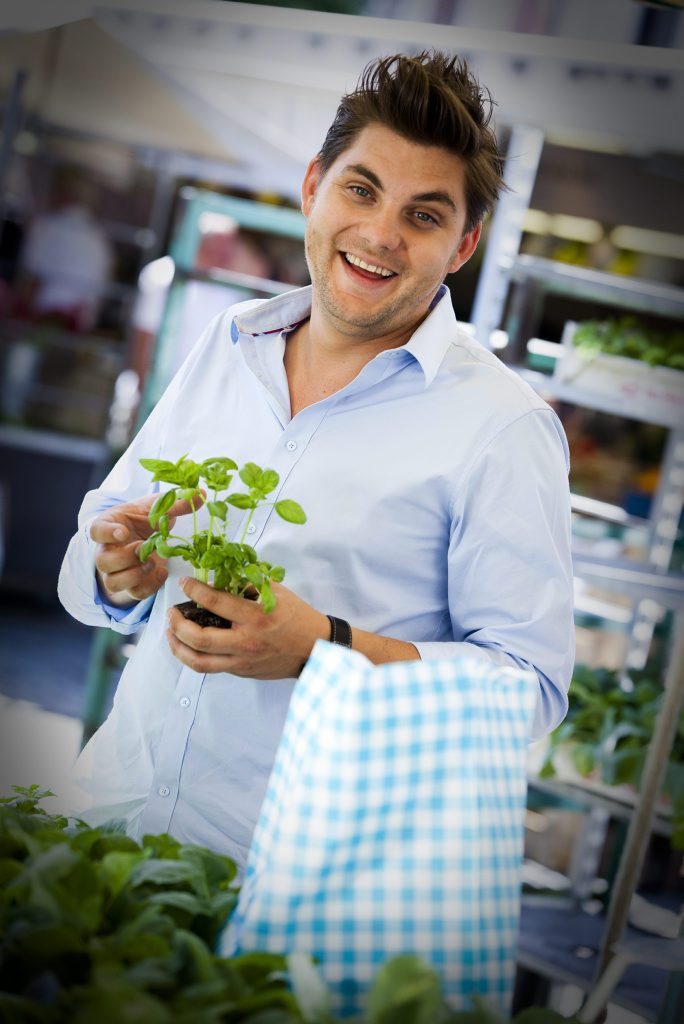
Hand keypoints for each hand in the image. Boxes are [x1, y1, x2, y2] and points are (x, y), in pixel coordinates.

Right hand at [91, 493, 202, 606]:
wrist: (146, 536)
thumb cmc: (144, 518)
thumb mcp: (157, 508)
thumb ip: (176, 503)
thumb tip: (201, 494)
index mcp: (108, 526)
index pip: (97, 530)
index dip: (107, 533)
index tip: (123, 532)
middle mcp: (107, 550)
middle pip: (103, 561)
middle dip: (124, 558)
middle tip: (143, 548)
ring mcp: (116, 571)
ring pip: (114, 582)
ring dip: (134, 576)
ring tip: (152, 562)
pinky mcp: (130, 584)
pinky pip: (134, 593)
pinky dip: (149, 586)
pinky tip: (162, 572)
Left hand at [166, 577, 329, 677]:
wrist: (314, 649)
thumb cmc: (297, 617)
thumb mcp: (276, 593)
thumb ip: (247, 585)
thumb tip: (219, 578)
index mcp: (256, 617)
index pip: (216, 602)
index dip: (195, 590)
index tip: (185, 583)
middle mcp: (247, 641)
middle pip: (200, 639)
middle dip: (178, 626)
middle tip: (170, 613)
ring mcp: (243, 661)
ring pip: (200, 662)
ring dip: (178, 648)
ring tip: (170, 634)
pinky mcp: (242, 672)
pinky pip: (212, 667)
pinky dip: (195, 656)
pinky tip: (189, 645)